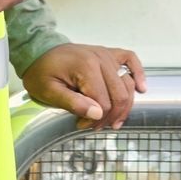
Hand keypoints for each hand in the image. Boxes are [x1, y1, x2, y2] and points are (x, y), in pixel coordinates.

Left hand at [22, 44, 146, 129]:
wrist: (39, 52)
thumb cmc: (42, 72)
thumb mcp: (49, 91)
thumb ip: (73, 103)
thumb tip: (97, 114)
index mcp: (86, 67)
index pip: (103, 103)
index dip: (96, 120)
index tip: (81, 125)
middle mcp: (100, 58)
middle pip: (119, 96)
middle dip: (110, 117)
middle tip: (95, 127)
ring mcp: (106, 55)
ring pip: (127, 85)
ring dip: (124, 106)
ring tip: (113, 121)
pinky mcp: (109, 53)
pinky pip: (130, 59)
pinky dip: (138, 73)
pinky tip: (141, 88)